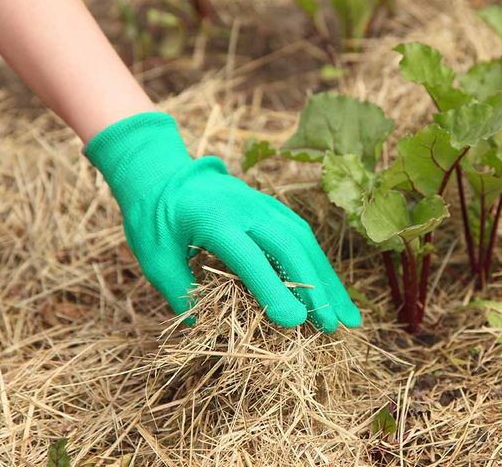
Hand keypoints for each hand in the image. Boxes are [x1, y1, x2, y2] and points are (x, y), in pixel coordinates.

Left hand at [86, 112, 361, 332]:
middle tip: (332, 327)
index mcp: (212, 218)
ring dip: (328, 280)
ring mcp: (264, 205)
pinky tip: (334, 292)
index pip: (249, 257)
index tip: (294, 321)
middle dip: (314, 288)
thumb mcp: (153, 257)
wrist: (164, 173)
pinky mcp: (274, 208)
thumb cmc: (154, 219)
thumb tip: (205, 329)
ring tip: (348, 317)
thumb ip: (179, 292)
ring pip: (305, 242)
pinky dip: (322, 267)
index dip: (273, 288)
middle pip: (289, 247)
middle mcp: (246, 208)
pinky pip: (304, 237)